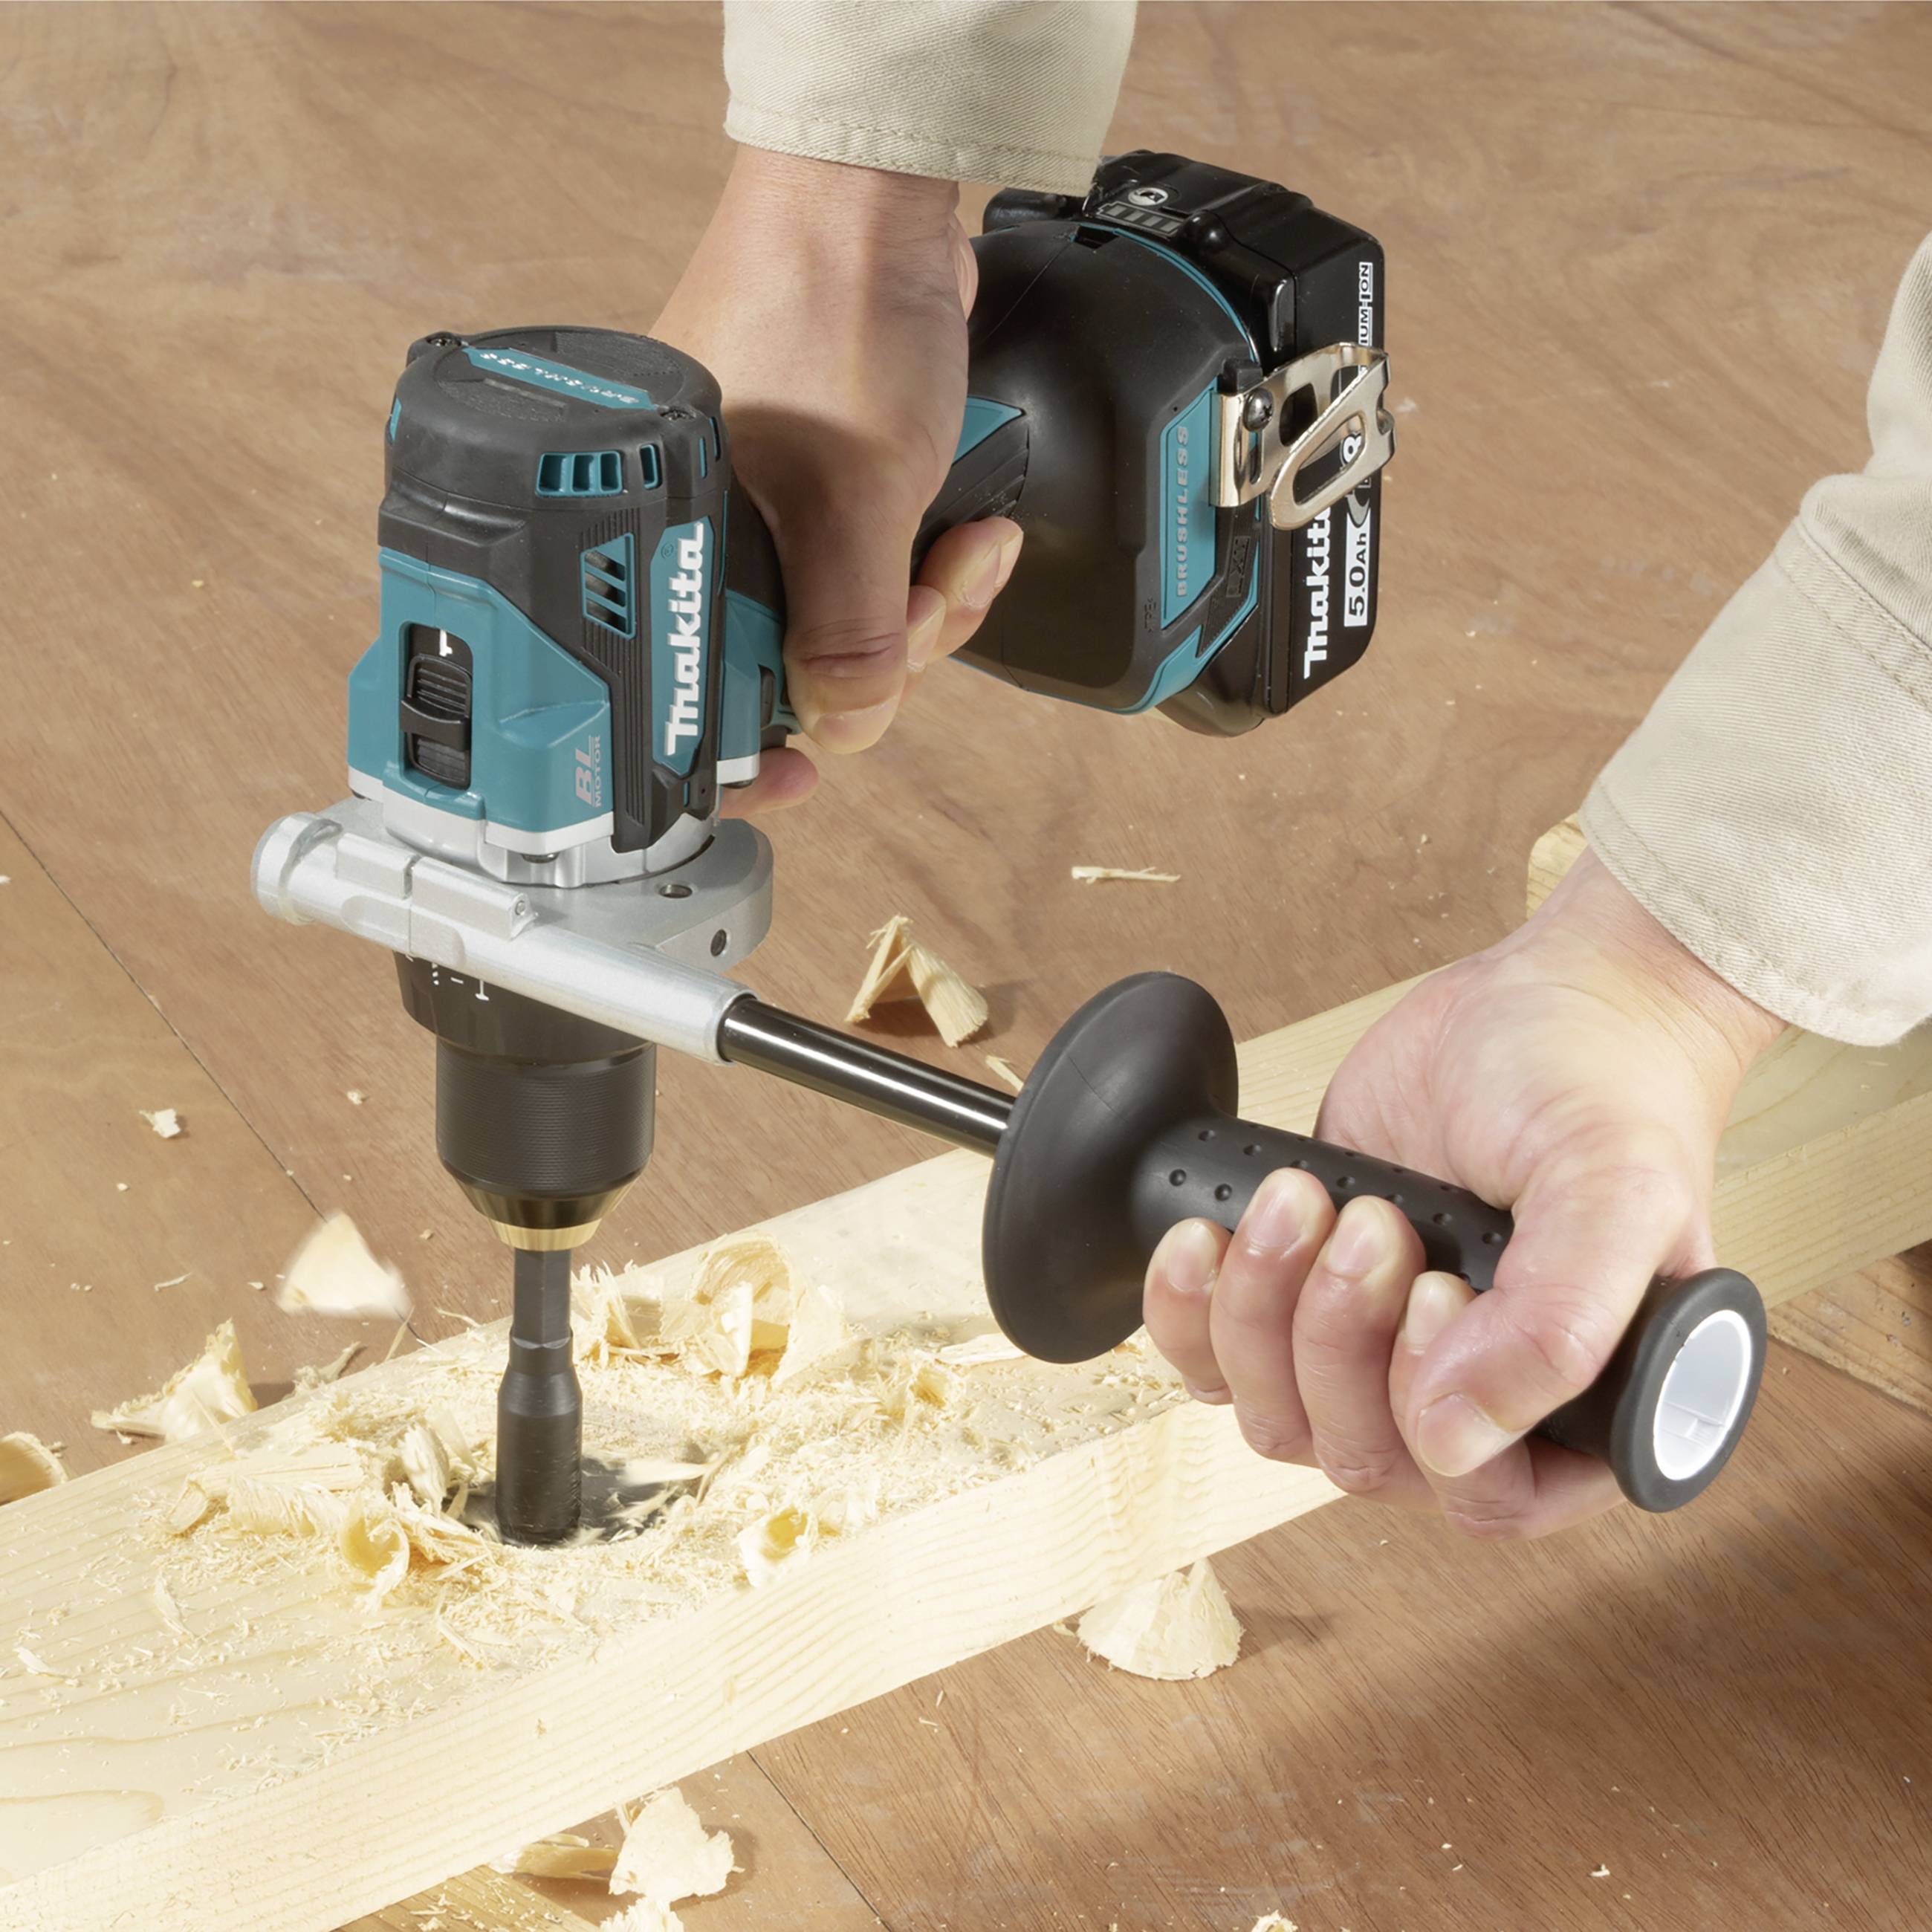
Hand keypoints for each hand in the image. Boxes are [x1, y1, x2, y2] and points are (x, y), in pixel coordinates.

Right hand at [654, 147, 1021, 813]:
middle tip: (929, 601)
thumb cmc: (830, 311)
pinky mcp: (825, 494)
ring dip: (926, 609)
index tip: (794, 780)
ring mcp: (767, 516)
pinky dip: (930, 571)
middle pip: (791, 669)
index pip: (691, 687)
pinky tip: (970, 535)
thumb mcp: (854, 497)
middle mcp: (706, 537)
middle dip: (884, 656)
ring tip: (965, 550)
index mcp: (666, 541)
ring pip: (847, 628)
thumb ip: (850, 633)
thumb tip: (842, 727)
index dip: (747, 745)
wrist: (876, 203)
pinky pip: (878, 576)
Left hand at [1142, 849, 1784, 1537]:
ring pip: (1281, 1417)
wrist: (1538, 996)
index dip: (1435, 1418)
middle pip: (1365, 1458)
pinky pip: (1216, 1364)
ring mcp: (1385, 1357)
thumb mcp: (1611, 1187)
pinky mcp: (1303, 1302)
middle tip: (1370, 1220)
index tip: (1433, 1292)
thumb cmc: (1600, 1084)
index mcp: (1584, 1411)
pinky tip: (1203, 1236)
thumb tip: (1452, 1437)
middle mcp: (1483, 1404)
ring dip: (1264, 1310)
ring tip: (1304, 1197)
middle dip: (1341, 1336)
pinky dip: (1191, 1310)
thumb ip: (1558, 1323)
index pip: (1489, 1501)